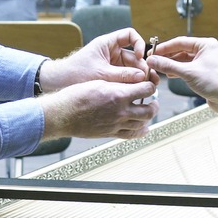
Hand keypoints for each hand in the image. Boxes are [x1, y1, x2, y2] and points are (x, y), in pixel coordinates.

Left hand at [39, 27, 157, 90]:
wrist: (58, 84)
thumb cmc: (75, 74)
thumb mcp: (100, 74)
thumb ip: (122, 75)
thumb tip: (143, 77)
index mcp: (107, 43)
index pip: (130, 35)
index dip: (139, 43)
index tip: (141, 56)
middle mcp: (111, 52)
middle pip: (134, 55)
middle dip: (143, 66)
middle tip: (151, 80)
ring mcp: (112, 65)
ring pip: (132, 68)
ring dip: (140, 77)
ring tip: (148, 88)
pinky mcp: (111, 77)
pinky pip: (126, 78)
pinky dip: (132, 84)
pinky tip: (138, 92)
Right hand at [40, 78, 158, 140]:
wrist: (63, 114)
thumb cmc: (77, 95)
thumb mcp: (99, 82)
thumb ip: (119, 84)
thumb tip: (133, 84)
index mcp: (119, 95)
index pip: (146, 89)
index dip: (150, 85)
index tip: (149, 84)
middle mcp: (121, 111)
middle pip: (149, 110)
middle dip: (154, 103)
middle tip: (153, 100)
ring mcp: (117, 124)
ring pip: (142, 123)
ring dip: (148, 116)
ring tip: (148, 111)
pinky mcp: (111, 133)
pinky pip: (131, 135)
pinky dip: (140, 131)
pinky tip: (144, 128)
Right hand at [147, 37, 217, 112]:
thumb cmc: (215, 83)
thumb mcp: (188, 73)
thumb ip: (168, 65)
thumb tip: (152, 60)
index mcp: (205, 44)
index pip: (180, 42)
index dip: (164, 48)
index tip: (152, 52)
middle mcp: (206, 51)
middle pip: (181, 50)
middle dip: (167, 56)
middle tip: (152, 60)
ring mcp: (205, 62)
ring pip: (183, 60)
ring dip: (171, 64)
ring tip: (158, 68)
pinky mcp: (203, 72)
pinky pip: (187, 68)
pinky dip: (177, 70)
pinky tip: (169, 74)